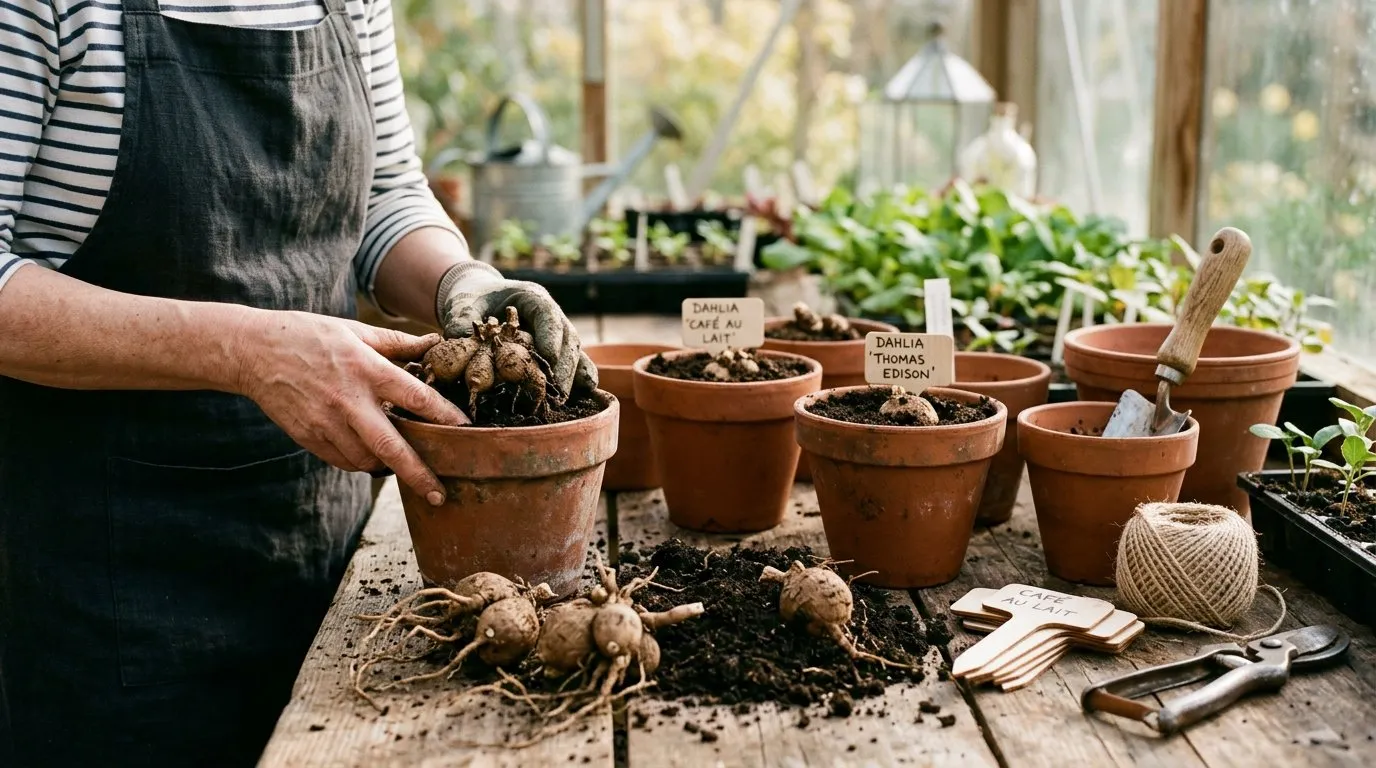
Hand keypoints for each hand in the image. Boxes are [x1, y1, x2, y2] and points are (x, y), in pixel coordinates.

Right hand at [232, 310, 466, 504]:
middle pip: (391, 446)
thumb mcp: (355, 331)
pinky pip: (343, 461)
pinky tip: (372, 457)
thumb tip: (434, 342)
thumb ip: (397, 343)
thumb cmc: (310, 336)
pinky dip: (362, 464)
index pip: (416, 398)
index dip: (445, 417)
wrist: (253, 351)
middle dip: (419, 475)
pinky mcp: (308, 437)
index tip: (466, 432)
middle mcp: (349, 400)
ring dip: (389, 468)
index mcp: (367, 370)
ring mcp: (326, 422)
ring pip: (367, 460)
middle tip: (440, 495)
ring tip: (405, 468)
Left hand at [439, 261, 595, 400]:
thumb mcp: (462, 305)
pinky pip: (572, 362)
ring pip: (573, 351)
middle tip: (559, 391)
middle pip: (566, 337)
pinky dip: (578, 378)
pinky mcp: (554, 349)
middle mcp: (549, 314)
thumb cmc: (471, 300)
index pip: (547, 314)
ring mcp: (555, 332)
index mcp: (530, 297)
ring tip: (563, 400)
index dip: (551, 335)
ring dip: (571, 375)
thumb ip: (460, 320)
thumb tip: (457, 340)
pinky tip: (582, 395)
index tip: (549, 358)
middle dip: (565, 365)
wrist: (478, 301)